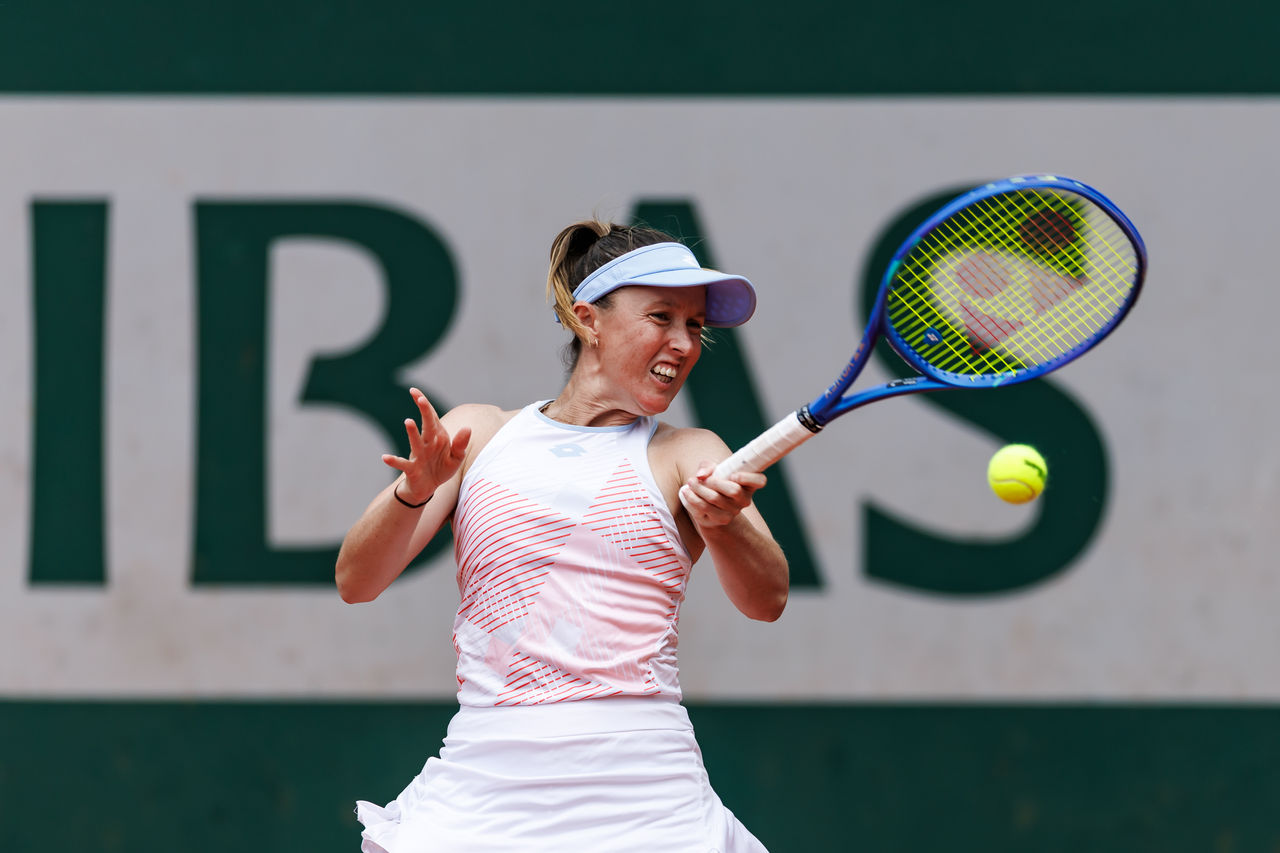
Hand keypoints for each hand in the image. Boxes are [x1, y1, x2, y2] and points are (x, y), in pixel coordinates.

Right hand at [381, 388, 470, 503]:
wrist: (427, 488)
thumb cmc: (441, 468)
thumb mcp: (456, 458)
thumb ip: (460, 444)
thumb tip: (467, 428)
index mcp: (438, 437)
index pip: (433, 417)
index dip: (426, 405)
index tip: (415, 391)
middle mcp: (427, 443)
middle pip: (427, 425)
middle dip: (424, 411)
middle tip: (418, 396)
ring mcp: (418, 455)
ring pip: (416, 442)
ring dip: (412, 432)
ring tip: (408, 421)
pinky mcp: (412, 469)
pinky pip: (402, 464)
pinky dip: (394, 461)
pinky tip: (384, 457)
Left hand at [678, 462, 765, 530]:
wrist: (709, 505)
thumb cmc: (715, 481)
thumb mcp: (713, 469)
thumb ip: (707, 466)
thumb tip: (701, 475)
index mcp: (748, 484)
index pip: (760, 480)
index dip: (748, 477)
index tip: (734, 475)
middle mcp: (744, 500)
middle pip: (733, 490)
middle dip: (714, 481)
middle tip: (701, 477)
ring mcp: (733, 512)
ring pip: (715, 498)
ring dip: (698, 488)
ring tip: (690, 482)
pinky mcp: (719, 520)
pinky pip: (703, 508)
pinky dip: (692, 498)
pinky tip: (686, 491)